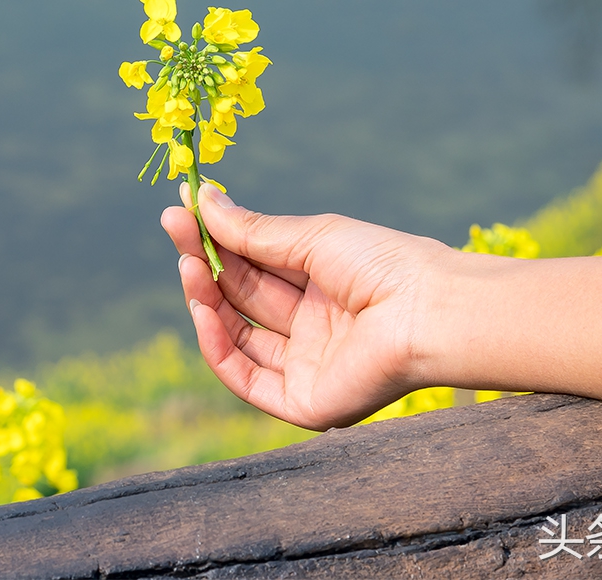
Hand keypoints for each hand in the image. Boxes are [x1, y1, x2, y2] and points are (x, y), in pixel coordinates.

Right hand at [162, 186, 601, 431]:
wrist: (426, 311)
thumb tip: (204, 199)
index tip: (181, 210)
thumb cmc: (382, 263)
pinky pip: (247, 380)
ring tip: (188, 265)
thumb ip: (252, 230)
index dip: (215, 240)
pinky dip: (217, 348)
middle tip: (175, 228)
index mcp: (319, 289)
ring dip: (205, 302)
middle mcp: (310, 330)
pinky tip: (203, 311)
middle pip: (240, 299)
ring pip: (237, 339)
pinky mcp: (304, 403)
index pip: (253, 266)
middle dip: (204, 264)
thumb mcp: (309, 238)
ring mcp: (306, 367)